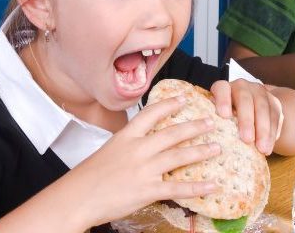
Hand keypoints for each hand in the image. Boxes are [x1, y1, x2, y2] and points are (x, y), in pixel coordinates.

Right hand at [67, 96, 219, 227]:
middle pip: (172, 133)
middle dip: (194, 126)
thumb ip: (126, 145)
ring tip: (217, 147)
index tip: (183, 98)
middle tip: (210, 121)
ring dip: (201, 151)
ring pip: (179, 156)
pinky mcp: (148, 190)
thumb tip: (140, 142)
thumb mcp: (107, 151)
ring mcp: (144, 169)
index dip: (169, 104)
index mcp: (126, 137)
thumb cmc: (87, 177)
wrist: (77, 197)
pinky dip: (198, 187)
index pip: (151, 114)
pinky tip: (212, 185)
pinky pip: (178, 187)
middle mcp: (138, 149)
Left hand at [210, 79, 282, 154]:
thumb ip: (216, 122)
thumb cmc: (225, 119)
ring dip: (263, 130)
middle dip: (247, 120)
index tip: (224, 115)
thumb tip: (214, 139)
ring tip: (262, 148)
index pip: (222, 88)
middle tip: (247, 139)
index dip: (223, 100)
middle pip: (245, 99)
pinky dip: (272, 133)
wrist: (247, 114)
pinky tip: (268, 147)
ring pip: (263, 107)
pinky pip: (276, 116)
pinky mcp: (274, 102)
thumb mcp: (217, 118)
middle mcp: (242, 86)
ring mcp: (259, 92)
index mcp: (224, 88)